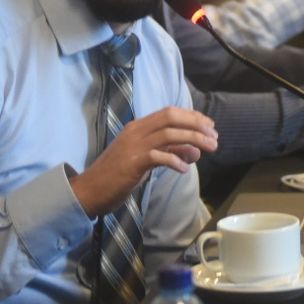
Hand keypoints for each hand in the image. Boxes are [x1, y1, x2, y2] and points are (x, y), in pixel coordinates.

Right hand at [69, 106, 217, 216]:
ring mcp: (133, 146)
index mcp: (137, 127)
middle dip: (196, 125)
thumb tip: (195, 151)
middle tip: (214, 137)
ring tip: (208, 149)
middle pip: (171, 118)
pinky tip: (184, 169)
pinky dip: (175, 160)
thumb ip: (168, 152)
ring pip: (169, 134)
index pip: (169, 112)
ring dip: (193, 140)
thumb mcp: (145, 160)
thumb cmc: (117, 176)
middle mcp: (135, 131)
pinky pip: (159, 156)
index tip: (209, 125)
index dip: (192, 116)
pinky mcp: (132, 163)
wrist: (90, 191)